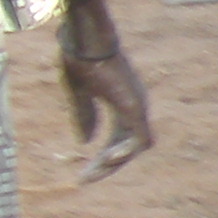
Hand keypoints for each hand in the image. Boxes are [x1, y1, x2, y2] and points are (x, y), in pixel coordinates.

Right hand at [57, 0, 152, 181]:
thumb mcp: (77, 92)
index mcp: (121, 102)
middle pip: (126, 145)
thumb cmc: (80, 57)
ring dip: (114, 163)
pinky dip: (126, 152)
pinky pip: (140, 139)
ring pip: (135, 146)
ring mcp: (137, 105)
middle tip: (83, 180)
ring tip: (91, 173)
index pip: (118, 138)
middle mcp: (134, 106)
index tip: (82, 172)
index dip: (102, 156)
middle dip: (105, 165)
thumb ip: (83, 116)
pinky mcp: (135, 106)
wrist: (85, 37)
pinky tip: (107, 158)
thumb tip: (85, 143)